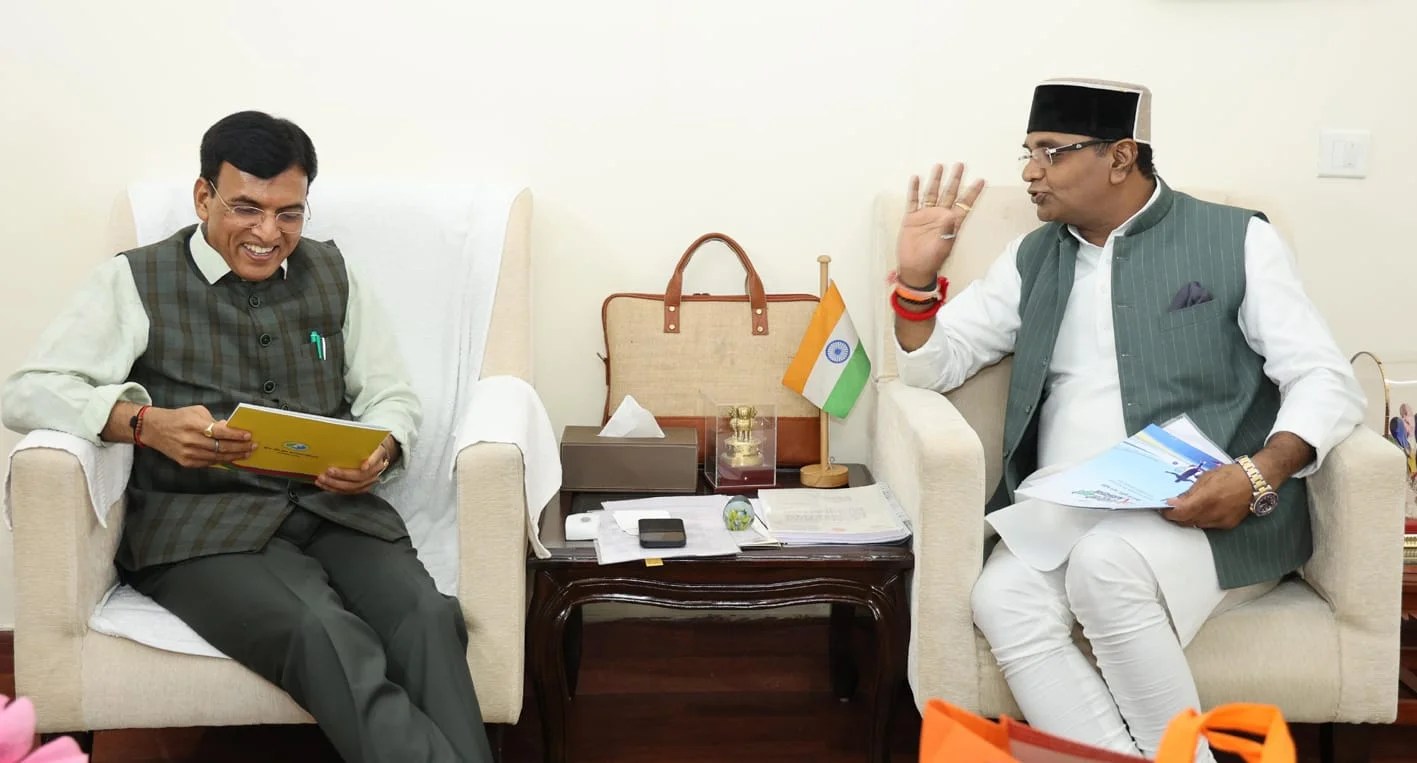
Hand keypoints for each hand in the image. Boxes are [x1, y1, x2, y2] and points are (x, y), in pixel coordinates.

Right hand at [142, 405, 255, 468]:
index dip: (236, 435)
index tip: (248, 436)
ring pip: (217, 457)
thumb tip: (230, 428)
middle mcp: (191, 441)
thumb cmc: (179, 417)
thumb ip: (213, 420)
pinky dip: (222, 460)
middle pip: (221, 447)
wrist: (154, 429)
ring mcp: (188, 454)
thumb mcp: (196, 412)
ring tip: (246, 453)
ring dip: (234, 456)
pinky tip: (232, 458)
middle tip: (253, 446)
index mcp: (194, 425)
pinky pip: (208, 463)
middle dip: (240, 447)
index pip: (220, 432)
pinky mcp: (186, 462)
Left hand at [316, 435, 394, 495]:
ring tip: (322, 479)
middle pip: (360, 476)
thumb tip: (339, 435)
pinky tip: (324, 484)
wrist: (377, 454)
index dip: (370, 463)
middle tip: (329, 470)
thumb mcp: (367, 439)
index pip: (376, 459)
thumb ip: (358, 439)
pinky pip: (347, 491)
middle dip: (343, 474)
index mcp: (379, 455)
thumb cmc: (367, 445)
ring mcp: (369, 481)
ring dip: (335, 484)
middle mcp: (376, 470)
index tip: (363, 466)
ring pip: (352, 487)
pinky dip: (334, 489)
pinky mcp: (361, 488)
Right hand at [896, 163, 985, 285]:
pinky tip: (916, 178)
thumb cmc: (932, 259)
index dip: (973, 192)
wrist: (914, 267)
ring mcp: (925, 215)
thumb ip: (947, 230)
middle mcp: (940, 215)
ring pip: (932, 193)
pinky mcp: (912, 218)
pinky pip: (913, 201)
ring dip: (935, 180)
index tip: (981, 180)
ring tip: (939, 166)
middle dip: (955, 179)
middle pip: (949, 193)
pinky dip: (914, 190)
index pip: (965, 204)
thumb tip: (950, 215)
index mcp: (951, 222)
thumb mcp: (943, 246)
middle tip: (960, 165)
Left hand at [1160, 464, 1252, 529]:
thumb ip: (1190, 492)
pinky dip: (1201, 520)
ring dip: (1188, 519)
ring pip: (1196, 525)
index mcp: (1206, 498)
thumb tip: (1174, 502)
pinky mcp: (1228, 525)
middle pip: (1186, 521)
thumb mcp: (1206, 478)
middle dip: (1176, 516)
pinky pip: (1208, 526)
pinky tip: (1201, 511)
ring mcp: (1221, 521)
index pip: (1180, 513)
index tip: (1163, 508)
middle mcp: (1213, 513)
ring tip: (1186, 509)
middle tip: (1171, 509)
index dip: (1169, 512)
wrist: (1255, 482)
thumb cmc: (1230, 475)